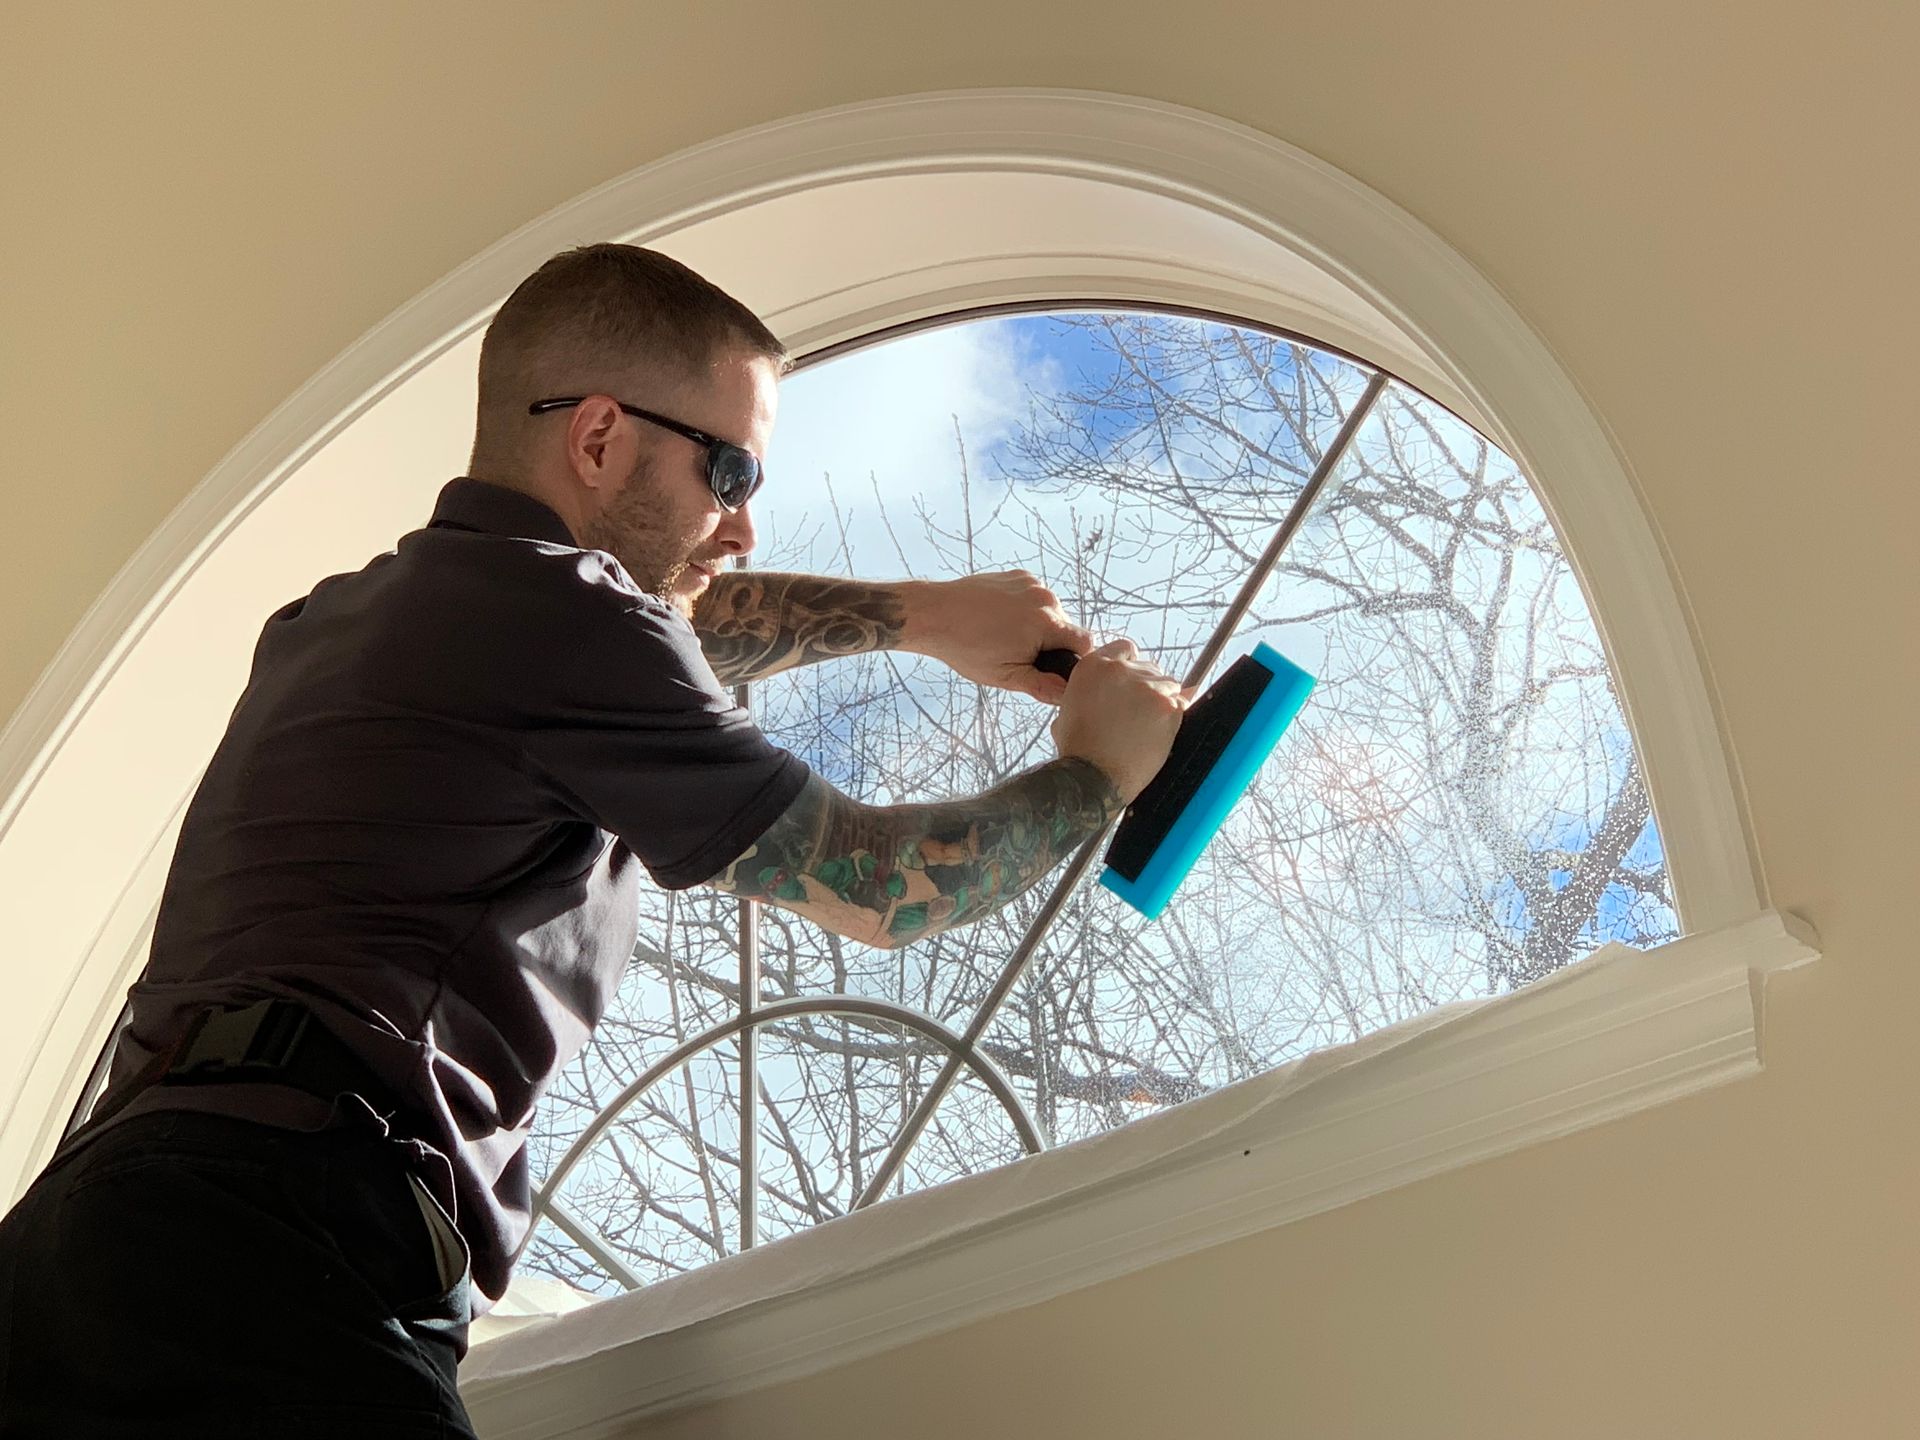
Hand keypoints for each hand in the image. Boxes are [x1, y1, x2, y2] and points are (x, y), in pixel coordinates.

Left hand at [901, 571, 1093, 703]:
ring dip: (1039, 625)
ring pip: (1051, 611)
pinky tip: (1001, 619)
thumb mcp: (1006, 676)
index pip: (1085, 643)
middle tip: (1020, 654)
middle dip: (1052, 643)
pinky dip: (1026, 609)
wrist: (934, 614)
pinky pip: (1034, 596)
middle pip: (1067, 627)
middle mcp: (1045, 597)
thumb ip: (1043, 686)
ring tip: (1007, 636)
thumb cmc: (966, 648)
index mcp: (1047, 623)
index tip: (1054, 667)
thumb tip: (1068, 694)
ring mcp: (1031, 583)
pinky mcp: (1018, 576)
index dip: (1074, 659)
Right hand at [1049, 639, 1193, 802]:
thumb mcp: (1068, 708)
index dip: (1130, 667)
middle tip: (1137, 712)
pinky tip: (1158, 731)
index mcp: (1094, 666)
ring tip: (1147, 725)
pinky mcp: (1169, 707)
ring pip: (1168, 683)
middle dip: (1146, 686)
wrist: (1094, 777)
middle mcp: (1122, 670)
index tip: (1131, 682)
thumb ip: (1089, 690)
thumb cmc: (1079, 749)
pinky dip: (1173, 716)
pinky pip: (1181, 703)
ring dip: (1161, 700)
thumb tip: (1102, 693)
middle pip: (1149, 667)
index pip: (1125, 649)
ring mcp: (1149, 687)